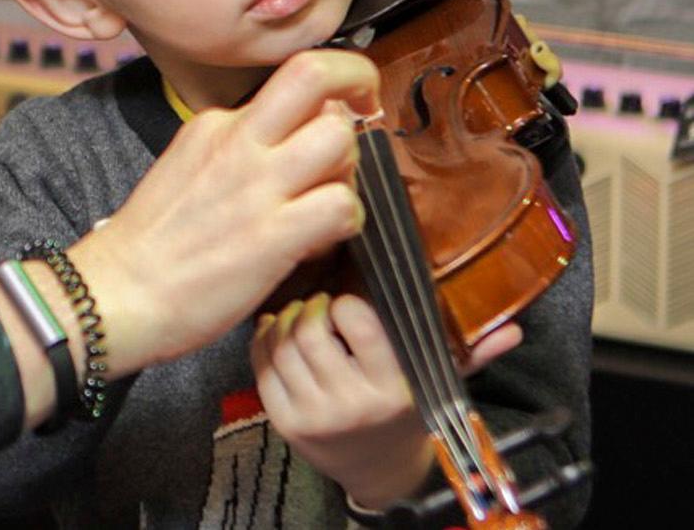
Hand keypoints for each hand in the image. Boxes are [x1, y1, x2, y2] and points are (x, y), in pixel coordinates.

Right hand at [71, 49, 380, 376]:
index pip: (289, 80)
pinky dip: (348, 223)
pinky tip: (322, 241)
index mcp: (215, 124)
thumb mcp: (188, 167)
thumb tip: (294, 143)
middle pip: (316, 75)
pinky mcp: (273, 234)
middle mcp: (237, 140)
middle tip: (366, 121)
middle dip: (358, 87)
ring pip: (339, 137)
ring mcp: (256, 185)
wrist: (115, 292)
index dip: (330, 88)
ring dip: (352, 168)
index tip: (348, 103)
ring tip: (333, 198)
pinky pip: (343, 206)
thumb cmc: (152, 244)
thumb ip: (238, 149)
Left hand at [250, 292, 522, 508]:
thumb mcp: (440, 384)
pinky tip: (279, 334)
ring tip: (301, 316)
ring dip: (285, 320)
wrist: (380, 472)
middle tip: (319, 305)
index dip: (347, 301)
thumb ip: (472, 353)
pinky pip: (262, 367)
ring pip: (281, 345)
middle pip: (310, 329)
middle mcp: (352, 402)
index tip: (349, 301)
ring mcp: (314, 415)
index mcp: (392, 386)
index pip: (357, 320)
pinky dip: (264, 342)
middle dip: (310, 307)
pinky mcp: (285, 422)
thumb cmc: (407, 413)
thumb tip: (512, 327)